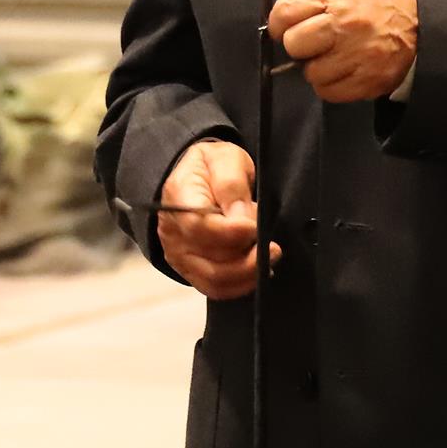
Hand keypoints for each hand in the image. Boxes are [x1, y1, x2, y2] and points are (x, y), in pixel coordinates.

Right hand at [156, 139, 280, 299]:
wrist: (193, 176)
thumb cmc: (211, 166)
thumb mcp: (225, 159)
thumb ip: (232, 186)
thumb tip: (243, 220)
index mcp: (178, 199)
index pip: (200, 227)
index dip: (232, 233)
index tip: (257, 229)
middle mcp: (173, 233)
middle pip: (210, 260)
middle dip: (248, 257)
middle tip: (274, 247)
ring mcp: (179, 255)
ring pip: (214, 280)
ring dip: (247, 273)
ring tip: (269, 257)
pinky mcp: (190, 269)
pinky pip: (214, 288)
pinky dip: (239, 284)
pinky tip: (258, 271)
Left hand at [267, 0, 417, 102]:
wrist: (425, 17)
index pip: (284, 12)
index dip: (280, 21)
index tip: (287, 25)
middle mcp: (344, 24)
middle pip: (294, 44)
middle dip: (299, 42)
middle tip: (313, 39)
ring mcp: (357, 55)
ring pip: (310, 72)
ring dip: (317, 65)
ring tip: (333, 54)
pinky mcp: (368, 80)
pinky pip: (329, 92)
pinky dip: (331, 83)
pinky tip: (343, 69)